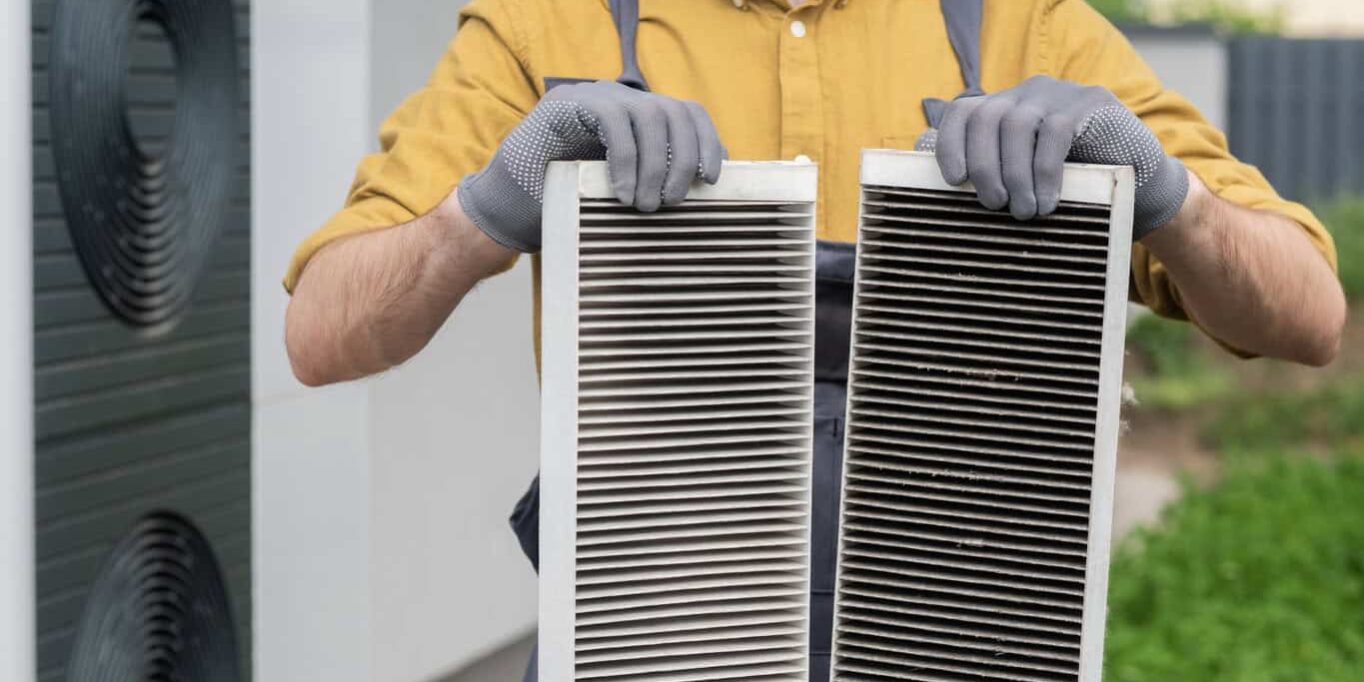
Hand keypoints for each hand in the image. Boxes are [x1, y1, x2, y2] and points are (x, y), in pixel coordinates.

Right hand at [457, 80, 725, 251]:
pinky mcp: (568, 104)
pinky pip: (613, 121)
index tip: (712, 179)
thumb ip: (656, 184)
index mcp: (638, 117)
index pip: (687, 113)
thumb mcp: (623, 193)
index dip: (707, 141)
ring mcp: (594, 96)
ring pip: (649, 115)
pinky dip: (626, 158)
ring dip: (655, 164)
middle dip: (682, 158)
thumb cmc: (570, 206)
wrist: (510, 207)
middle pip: (674, 111)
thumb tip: (703, 197)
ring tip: (646, 204)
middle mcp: (620, 99)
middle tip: (673, 201)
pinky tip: (621, 191)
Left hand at [918, 75, 1187, 238]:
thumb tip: (933, 181)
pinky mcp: (1091, 101)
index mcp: (1004, 110)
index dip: (949, 143)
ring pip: (1017, 125)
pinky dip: (1045, 171)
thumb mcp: (1024, 184)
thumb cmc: (1071, 193)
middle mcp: (1027, 94)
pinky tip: (1048, 202)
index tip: (952, 180)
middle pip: (986, 117)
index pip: (962, 112)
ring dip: (1015, 174)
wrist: (1137, 189)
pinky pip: (1055, 132)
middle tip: (994, 205)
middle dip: (984, 166)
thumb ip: (988, 177)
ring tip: (1023, 212)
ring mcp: (1060, 93)